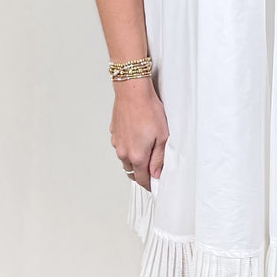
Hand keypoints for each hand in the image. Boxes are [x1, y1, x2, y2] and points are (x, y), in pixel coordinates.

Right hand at [110, 77, 168, 192]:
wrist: (132, 91)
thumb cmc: (148, 109)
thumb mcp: (162, 136)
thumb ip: (159, 158)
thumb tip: (156, 173)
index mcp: (136, 156)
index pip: (142, 179)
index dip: (150, 184)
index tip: (155, 185)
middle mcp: (123, 152)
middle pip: (132, 171)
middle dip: (142, 172)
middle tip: (153, 167)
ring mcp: (117, 142)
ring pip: (125, 158)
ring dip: (134, 159)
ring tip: (147, 147)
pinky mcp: (114, 132)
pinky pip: (121, 145)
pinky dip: (129, 145)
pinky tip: (138, 135)